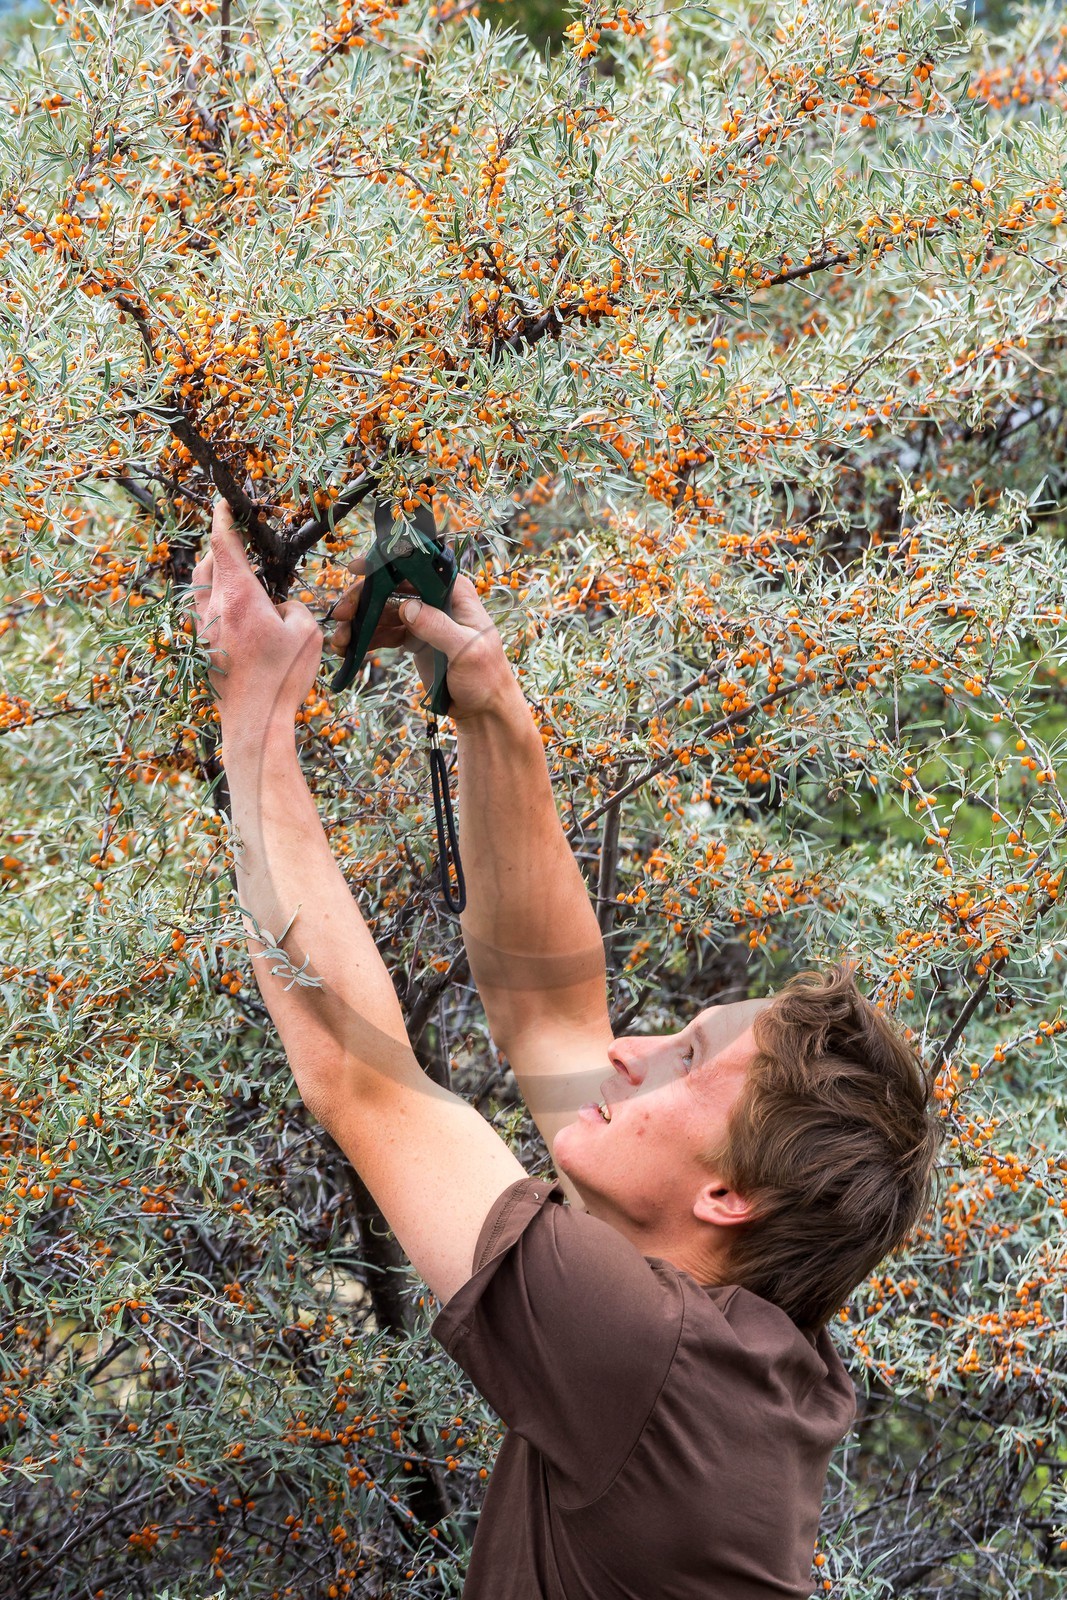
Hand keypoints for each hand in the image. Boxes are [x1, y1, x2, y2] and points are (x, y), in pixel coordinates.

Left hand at [191, 497, 321, 727]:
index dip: (223, 517)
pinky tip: (235, 615)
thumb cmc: (282, 677)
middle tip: (237, 544)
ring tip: (236, 578)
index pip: (223, 543)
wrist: (255, 720)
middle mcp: (214, 608)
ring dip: (214, 575)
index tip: (225, 502)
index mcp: (239, 596)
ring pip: (200, 588)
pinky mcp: (202, 649)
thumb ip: (295, 607)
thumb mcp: (308, 633)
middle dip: (219, 547)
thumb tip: (281, 607)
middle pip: (206, 562)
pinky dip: (215, 603)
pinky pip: (203, 613)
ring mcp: (203, 630)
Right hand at [327, 561, 515, 721]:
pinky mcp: (414, 640)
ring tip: (340, 641)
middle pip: (392, 589)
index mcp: (455, 594)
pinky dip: (366, 638)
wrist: (483, 710)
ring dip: (359, 622)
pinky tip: (349, 648)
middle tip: (340, 614)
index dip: (386, 566)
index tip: (357, 569)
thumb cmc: (485, 678)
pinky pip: (385, 633)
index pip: (418, 569)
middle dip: (363, 599)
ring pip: (384, 611)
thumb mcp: (467, 651)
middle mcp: (437, 602)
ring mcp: (423, 621)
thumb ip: (438, 627)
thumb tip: (407, 607)